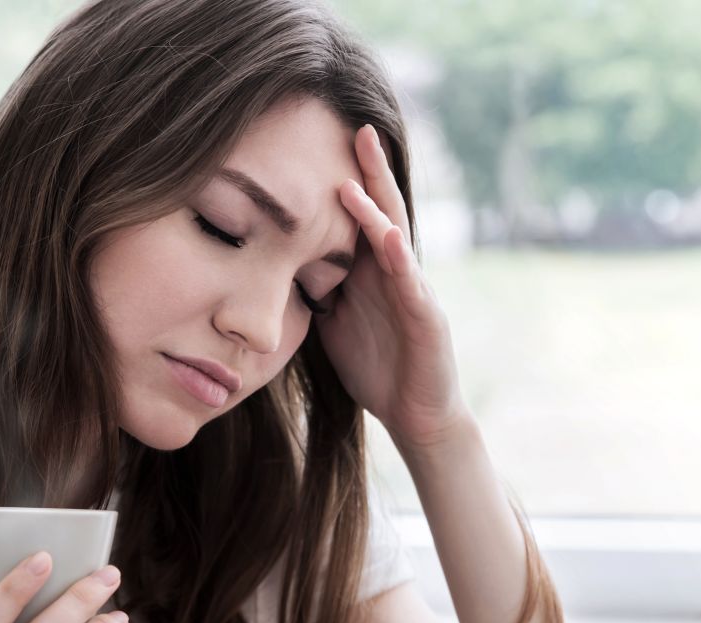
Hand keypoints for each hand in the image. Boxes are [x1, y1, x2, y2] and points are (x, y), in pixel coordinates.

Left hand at [315, 124, 471, 448]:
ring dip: (376, 210)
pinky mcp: (427, 319)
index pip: (358, 216)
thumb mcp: (333, 322)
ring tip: (356, 178)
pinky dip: (400, 260)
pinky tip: (389, 238)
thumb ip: (315, 288)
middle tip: (357, 128)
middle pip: (382, 213)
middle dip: (370, 172)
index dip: (346, 178)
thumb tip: (273, 263)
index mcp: (371, 272)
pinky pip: (412, 285)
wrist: (416, 415)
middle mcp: (395, 273)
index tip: (323, 140)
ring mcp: (414, 292)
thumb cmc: (377, 367)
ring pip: (394, 242)